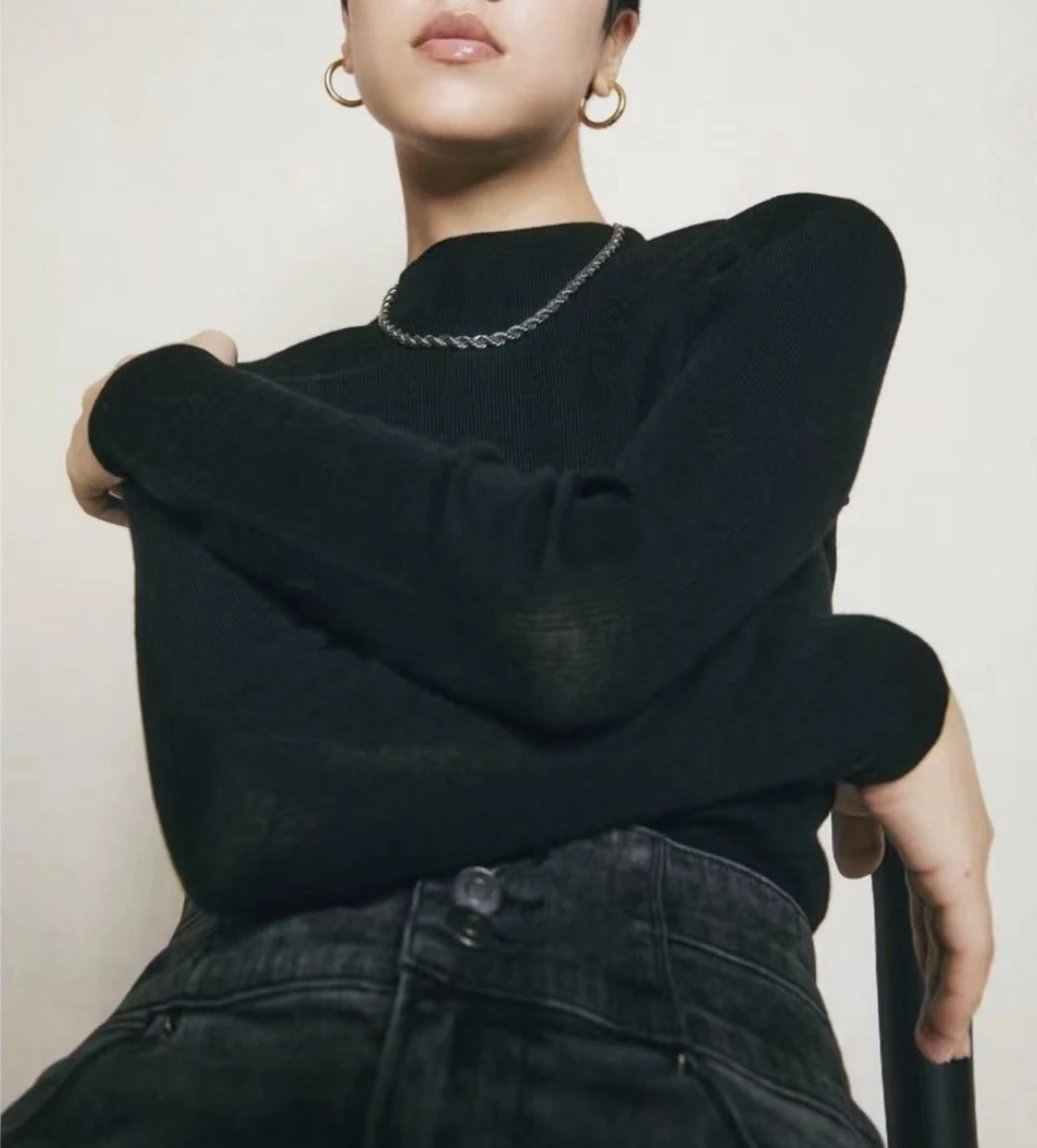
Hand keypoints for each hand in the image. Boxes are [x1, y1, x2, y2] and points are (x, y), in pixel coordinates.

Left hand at [67, 330, 237, 525]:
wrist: (153, 405)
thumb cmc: (183, 379)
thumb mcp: (213, 349)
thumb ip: (219, 352)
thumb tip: (225, 363)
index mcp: (127, 377)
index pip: (139, 398)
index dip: (162, 421)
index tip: (185, 439)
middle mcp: (100, 403)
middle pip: (118, 432)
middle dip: (145, 452)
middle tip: (176, 470)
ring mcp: (86, 436)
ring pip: (105, 462)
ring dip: (130, 477)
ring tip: (162, 494)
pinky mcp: (81, 469)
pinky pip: (92, 494)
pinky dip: (113, 507)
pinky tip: (138, 518)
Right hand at [831, 689, 994, 1064]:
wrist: (876, 705)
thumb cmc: (855, 733)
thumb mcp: (851, 791)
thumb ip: (857, 832)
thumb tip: (858, 869)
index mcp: (929, 818)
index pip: (933, 889)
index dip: (924, 933)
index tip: (915, 972)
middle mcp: (957, 842)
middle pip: (953, 923)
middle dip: (942, 974)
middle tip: (936, 1024)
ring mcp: (964, 861)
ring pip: (965, 944)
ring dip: (950, 995)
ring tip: (940, 1040)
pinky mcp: (961, 878)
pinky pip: (966, 951)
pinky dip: (955, 996)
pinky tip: (943, 1031)